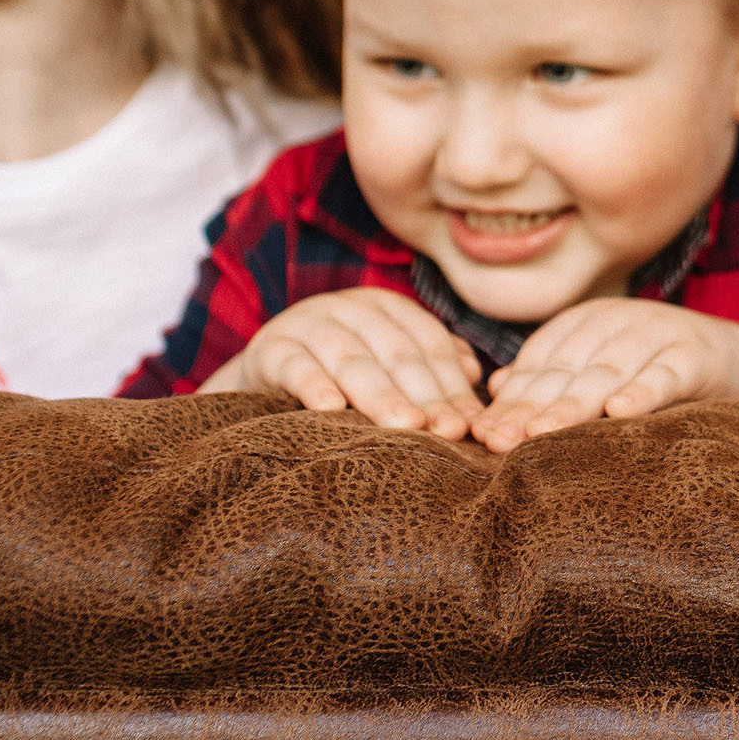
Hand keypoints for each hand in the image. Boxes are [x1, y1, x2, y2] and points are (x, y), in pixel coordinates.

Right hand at [200, 287, 482, 437]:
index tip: (470, 426)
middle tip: (447, 432)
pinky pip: (295, 366)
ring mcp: (309, 324)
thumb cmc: (339, 372)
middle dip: (426, 396)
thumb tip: (475, 375)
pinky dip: (313, 384)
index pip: (429, 346)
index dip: (452, 386)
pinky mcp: (271, 348)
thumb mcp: (384, 363)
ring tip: (405, 426)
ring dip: (380, 394)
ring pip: (352, 359)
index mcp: (386, 307)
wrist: (263, 374)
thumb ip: (430, 365)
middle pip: (397, 353)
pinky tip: (330, 408)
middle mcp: (350, 308)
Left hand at [470, 298, 738, 452]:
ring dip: (575, 403)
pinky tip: (620, 412)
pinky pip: (665, 375)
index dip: (511, 399)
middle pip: (567, 370)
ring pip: (609, 373)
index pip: (539, 364)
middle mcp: (617, 321)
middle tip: (499, 441)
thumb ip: (552, 376)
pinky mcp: (694, 355)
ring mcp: (657, 335)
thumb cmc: (649, 370)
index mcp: (585, 322)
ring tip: (544, 432)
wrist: (731, 360)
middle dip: (531, 407)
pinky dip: (643, 392)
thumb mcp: (598, 367)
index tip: (483, 435)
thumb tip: (496, 387)